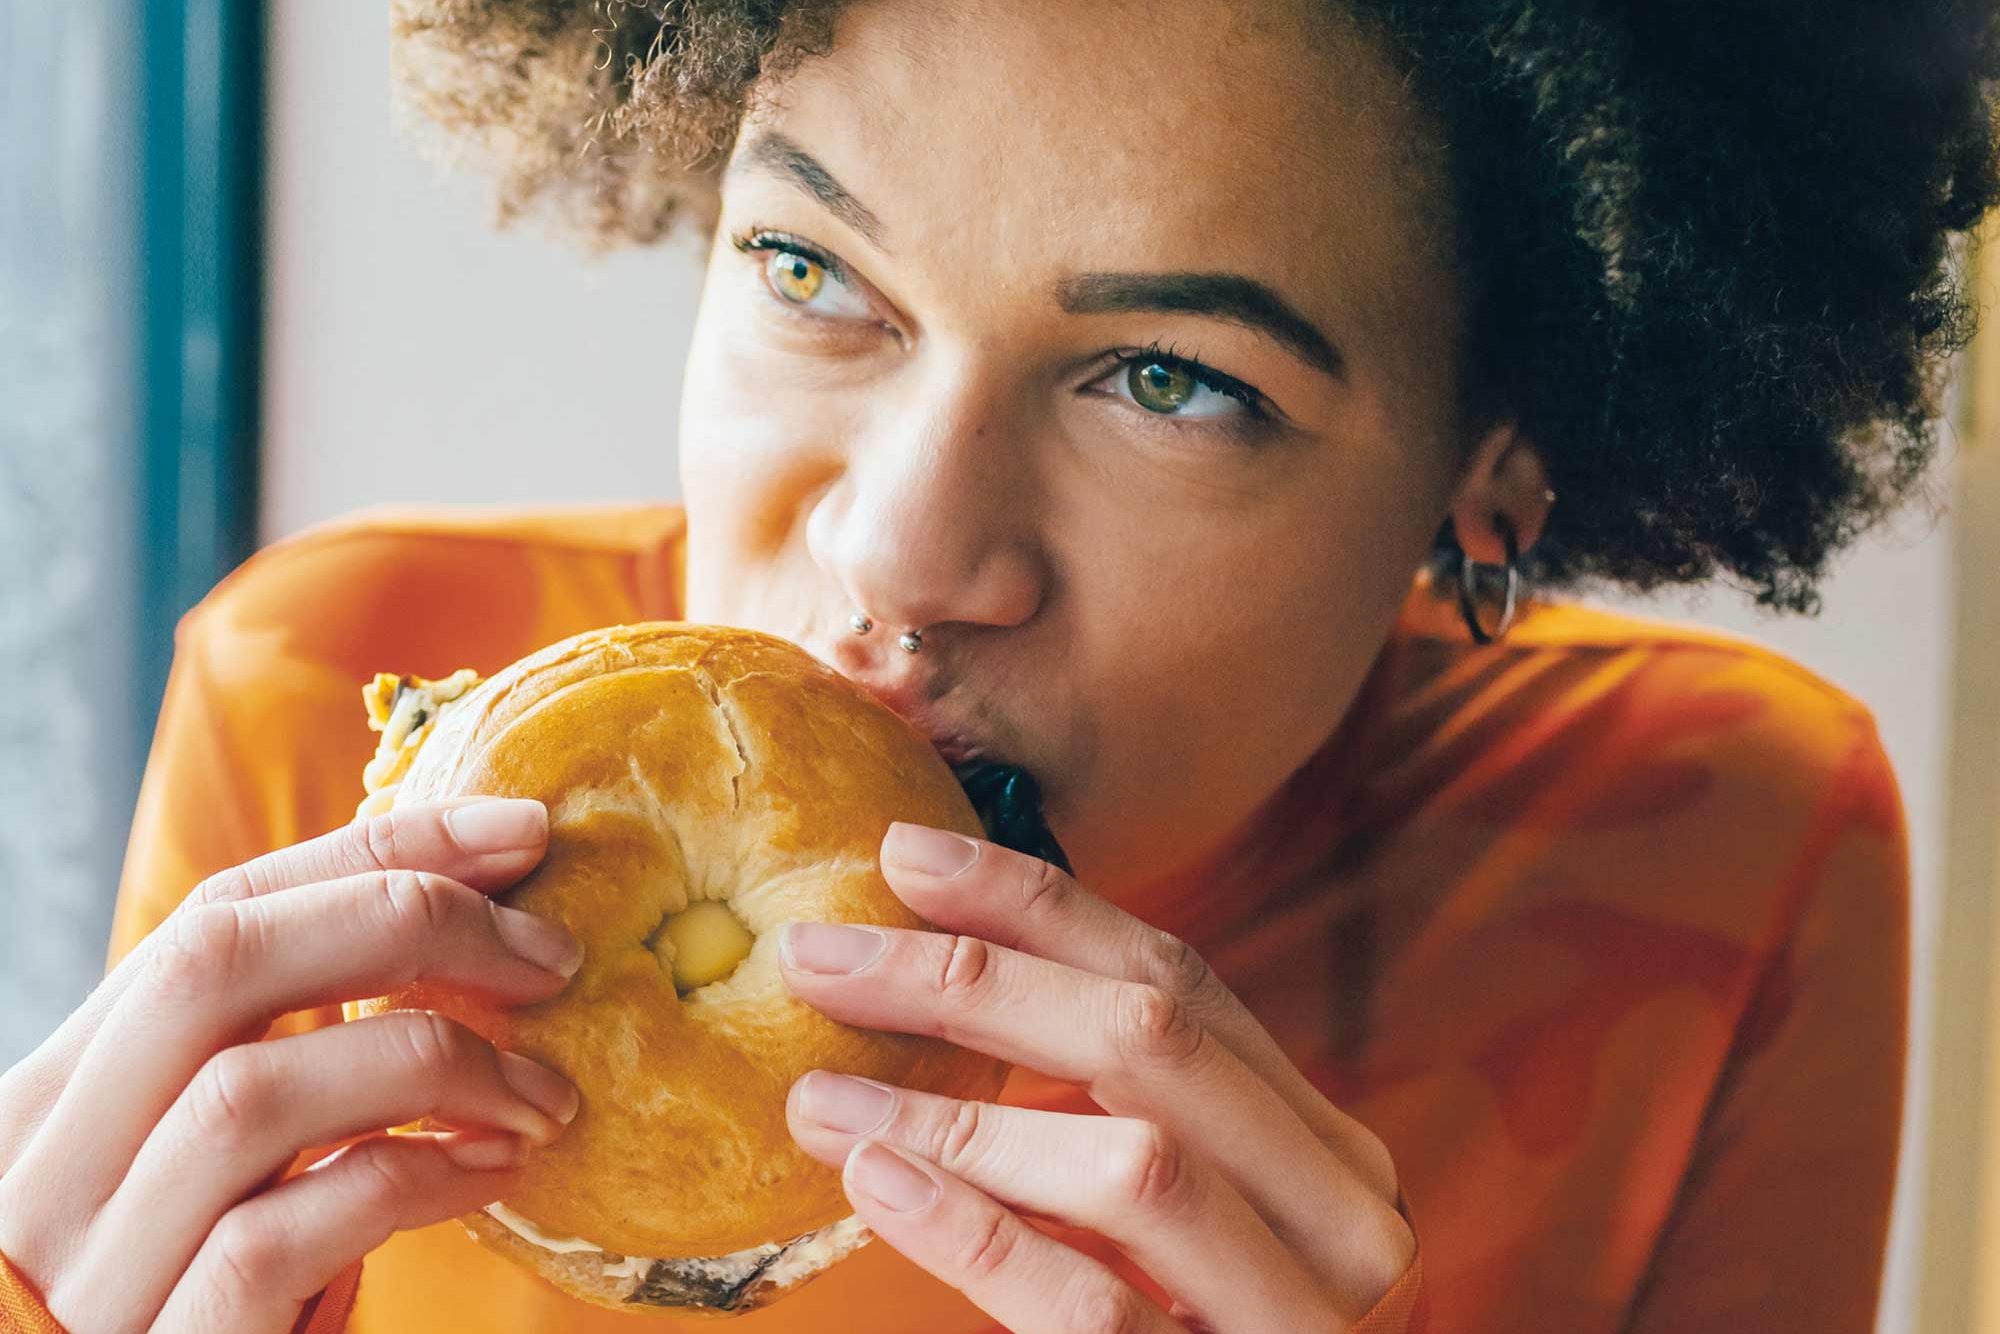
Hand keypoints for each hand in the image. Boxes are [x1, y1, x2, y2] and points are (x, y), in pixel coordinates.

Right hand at [0, 798, 583, 1333]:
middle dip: (410, 922)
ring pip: (252, 1093)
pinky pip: (283, 1233)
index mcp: (65, 1089)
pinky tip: (493, 1171)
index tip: (521, 831)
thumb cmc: (191, 1303)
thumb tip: (458, 942)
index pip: (218, 911)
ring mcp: (97, 1262)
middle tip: (552, 956)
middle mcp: (52, 1161)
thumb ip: (278, 1068)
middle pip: (221, 962)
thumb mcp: (205, 1171)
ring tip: (545, 1095)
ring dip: (435, 1066)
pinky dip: (409, 1179)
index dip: (380, 850)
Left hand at [780, 824, 1413, 1332]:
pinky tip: (877, 1177)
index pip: (1184, 981)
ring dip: (956, 1106)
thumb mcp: (1194, 1230)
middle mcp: (1342, 1219)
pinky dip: (977, 1228)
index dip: (1041, 907)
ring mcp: (1300, 1320)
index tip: (907, 855)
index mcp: (1325, 1151)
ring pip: (1135, 1163)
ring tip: (817, 1087)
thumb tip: (945, 987)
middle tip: (821, 951)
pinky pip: (1093, 1303)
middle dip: (977, 976)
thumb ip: (1116, 1126)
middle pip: (1155, 1039)